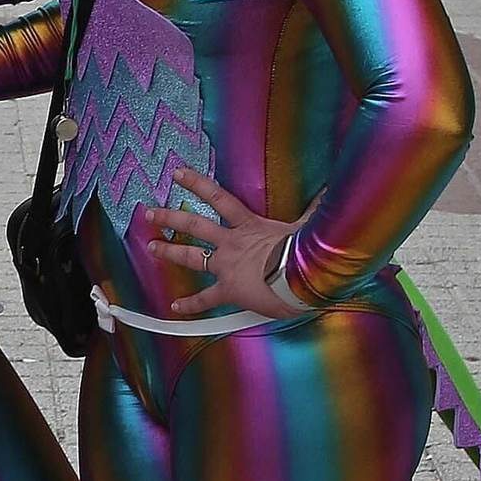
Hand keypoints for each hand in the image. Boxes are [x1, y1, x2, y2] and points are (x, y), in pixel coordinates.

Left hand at [141, 165, 304, 319]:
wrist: (302, 278)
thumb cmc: (306, 252)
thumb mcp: (308, 225)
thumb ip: (315, 209)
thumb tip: (331, 190)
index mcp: (249, 225)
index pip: (218, 197)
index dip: (196, 183)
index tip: (178, 174)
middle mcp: (232, 243)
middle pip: (194, 225)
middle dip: (169, 217)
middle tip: (150, 213)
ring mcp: (228, 266)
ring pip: (191, 256)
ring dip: (169, 251)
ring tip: (152, 247)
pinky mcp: (230, 290)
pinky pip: (206, 299)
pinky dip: (190, 304)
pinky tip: (176, 306)